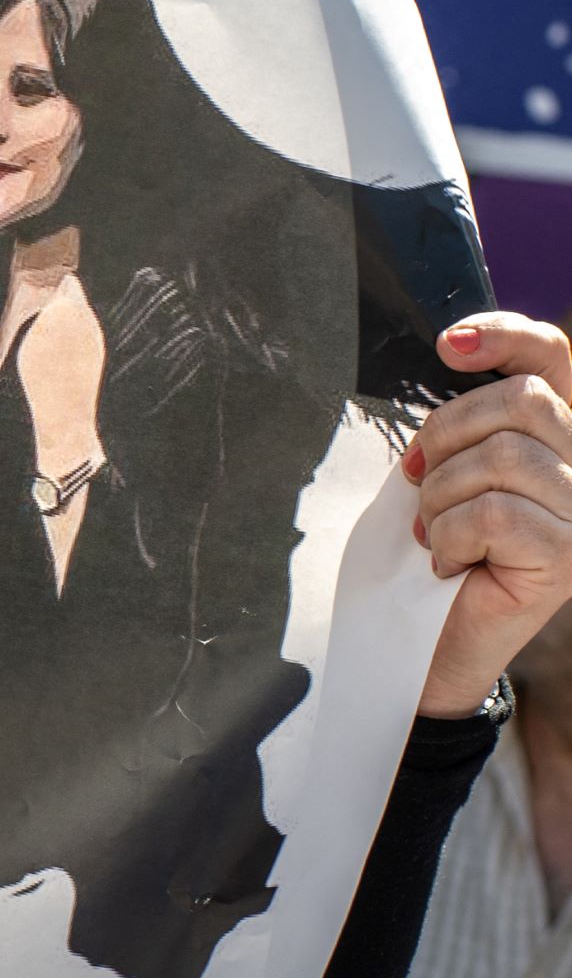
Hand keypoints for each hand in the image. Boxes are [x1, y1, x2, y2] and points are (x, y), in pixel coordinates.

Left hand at [411, 317, 571, 716]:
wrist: (425, 642)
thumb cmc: (431, 548)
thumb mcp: (443, 469)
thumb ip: (464, 421)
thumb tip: (456, 349)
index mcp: (560, 440)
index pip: (554, 359)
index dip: (507, 335)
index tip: (449, 344)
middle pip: (522, 402)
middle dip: (448, 434)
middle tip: (421, 481)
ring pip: (504, 458)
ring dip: (443, 495)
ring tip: (436, 532)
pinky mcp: (568, 558)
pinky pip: (494, 512)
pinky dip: (449, 533)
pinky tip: (448, 561)